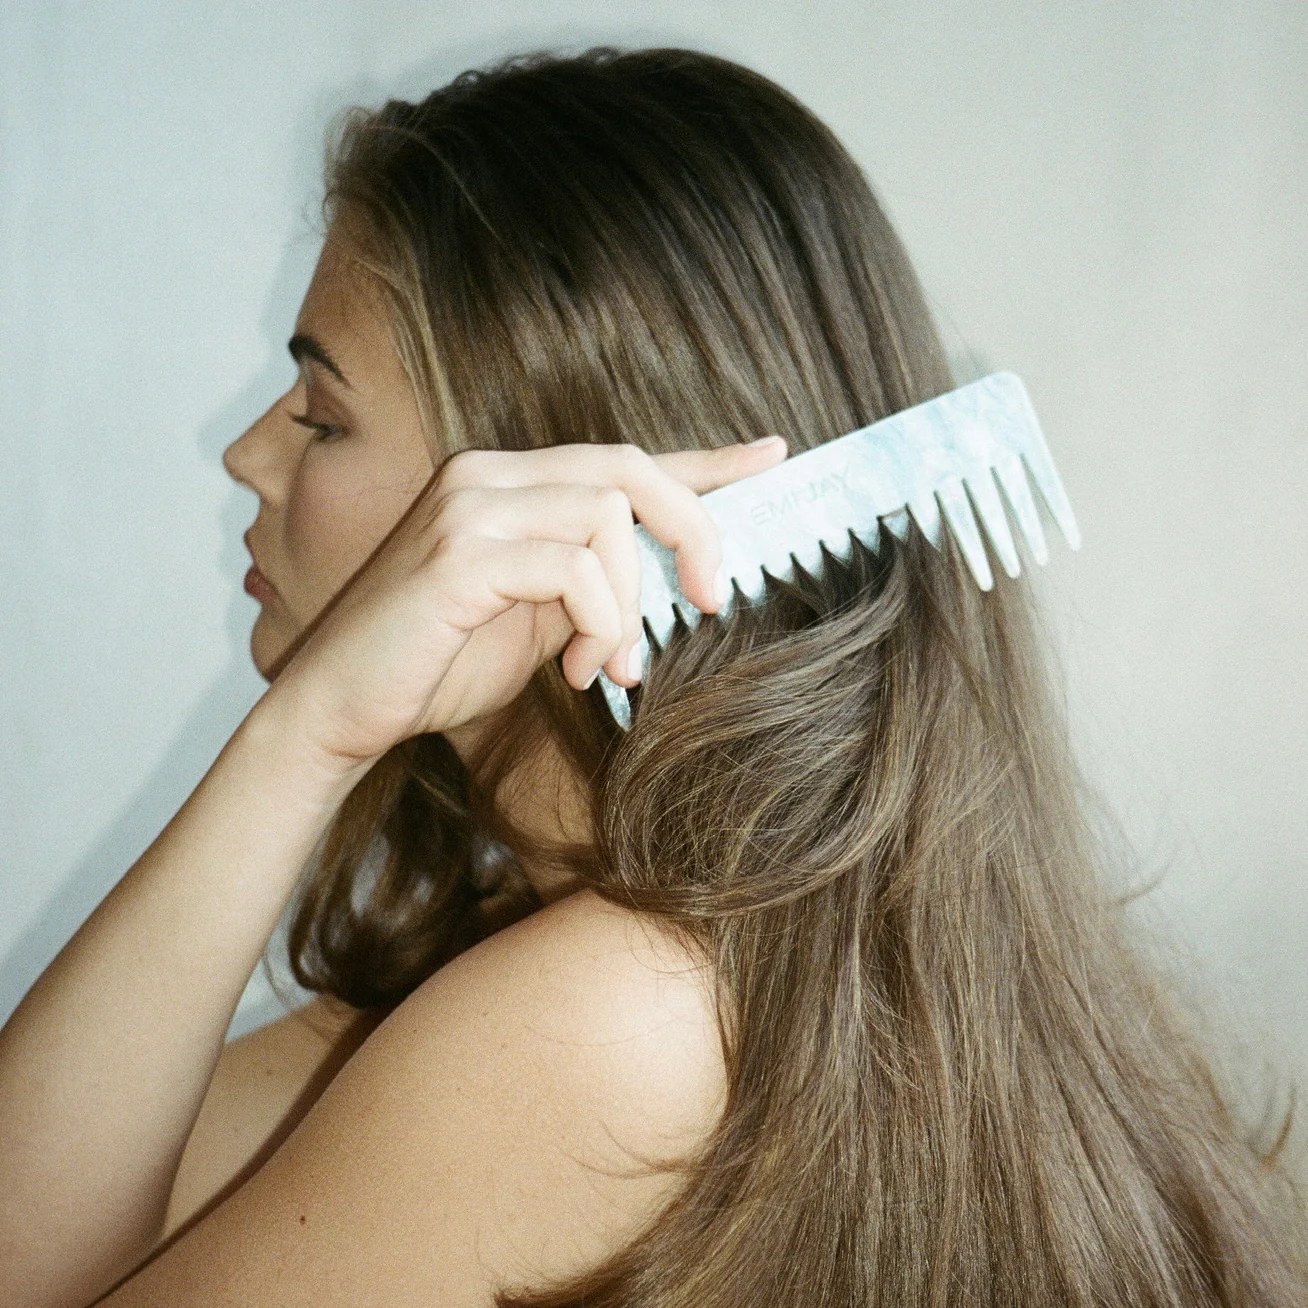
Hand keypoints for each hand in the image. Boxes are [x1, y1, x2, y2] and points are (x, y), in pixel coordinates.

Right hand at [265, 436, 787, 770]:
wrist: (339, 709)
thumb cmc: (435, 664)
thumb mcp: (535, 617)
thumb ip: (590, 582)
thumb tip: (669, 578)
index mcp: (508, 483)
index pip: (625, 458)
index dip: (706, 460)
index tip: (773, 454)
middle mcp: (487, 474)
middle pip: (629, 469)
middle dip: (691, 531)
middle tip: (709, 600)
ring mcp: (469, 506)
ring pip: (607, 516)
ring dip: (630, 604)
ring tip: (610, 666)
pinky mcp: (458, 554)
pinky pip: (572, 569)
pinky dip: (597, 624)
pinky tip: (577, 671)